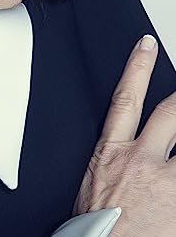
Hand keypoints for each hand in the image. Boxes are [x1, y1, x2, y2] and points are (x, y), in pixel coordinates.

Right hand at [73, 35, 175, 233]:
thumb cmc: (95, 232)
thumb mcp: (95, 185)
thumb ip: (114, 163)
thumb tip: (128, 153)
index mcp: (111, 153)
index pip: (125, 97)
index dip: (137, 67)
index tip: (146, 45)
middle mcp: (140, 161)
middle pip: (170, 113)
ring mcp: (165, 183)